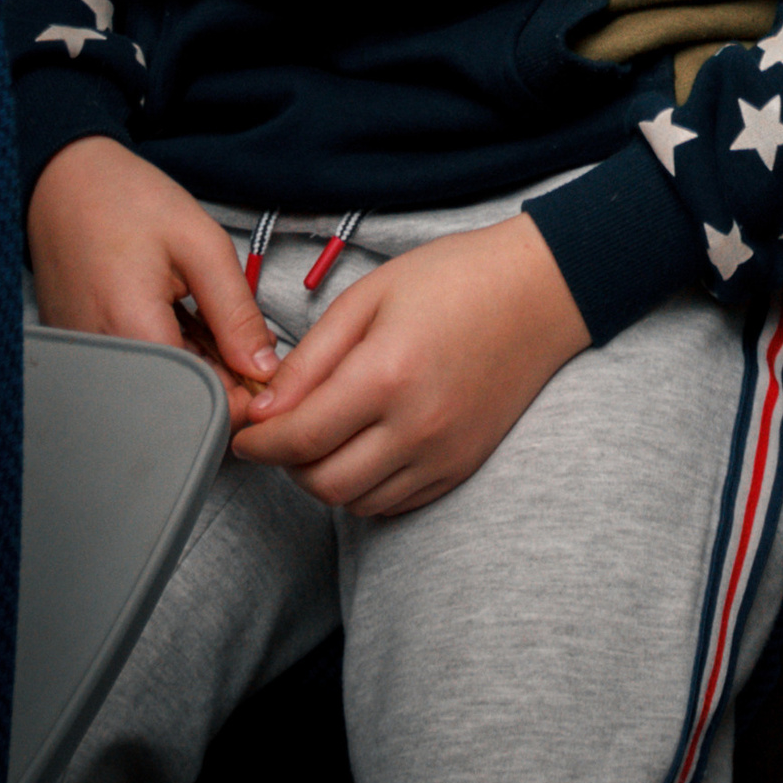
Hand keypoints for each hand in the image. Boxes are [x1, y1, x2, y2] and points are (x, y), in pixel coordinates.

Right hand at [27, 134, 279, 418]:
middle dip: (219, 372)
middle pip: (178, 394)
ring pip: (161, 381)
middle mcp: (103, 355)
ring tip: (193, 306)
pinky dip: (166, 349)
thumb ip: (236, 311)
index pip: (198, 397)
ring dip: (193, 359)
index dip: (240, 392)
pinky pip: (139, 366)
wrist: (66, 182)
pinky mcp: (86, 352)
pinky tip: (169, 313)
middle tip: (231, 326)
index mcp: (132, 328)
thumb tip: (263, 364)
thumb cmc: (124, 201)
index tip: (261, 370)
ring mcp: (90, 356)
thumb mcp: (200, 245)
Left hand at [229, 213, 589, 518]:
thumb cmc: (452, 279)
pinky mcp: (462, 466)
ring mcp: (443, 454)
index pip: (300, 438)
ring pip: (356, 502)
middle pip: (323, 482)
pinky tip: (363, 448)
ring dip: (325, 478)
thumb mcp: (369, 296)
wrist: (538, 292)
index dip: (259, 443)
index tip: (244, 432)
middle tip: (281, 432)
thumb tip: (265, 408)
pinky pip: (395, 503)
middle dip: (287, 465)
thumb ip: (311, 357)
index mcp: (387, 375)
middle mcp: (416, 426)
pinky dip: (365, 488)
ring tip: (324, 437)